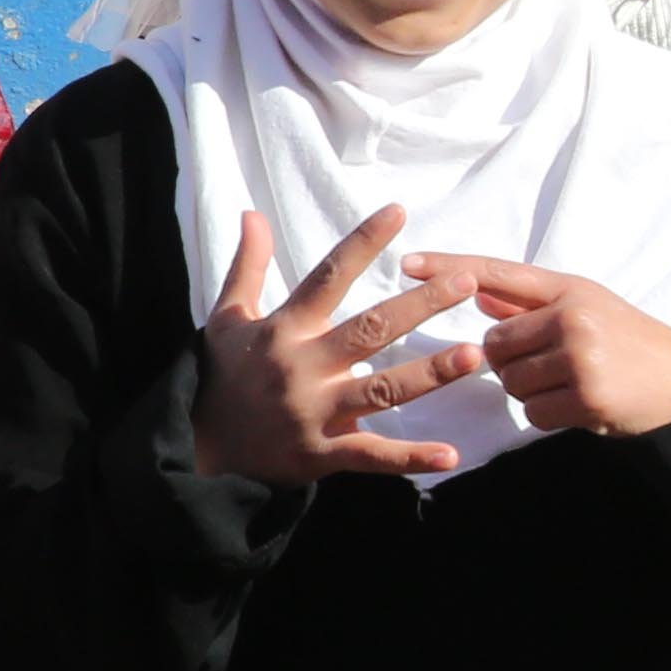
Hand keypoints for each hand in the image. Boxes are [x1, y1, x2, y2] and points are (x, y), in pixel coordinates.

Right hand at [193, 208, 479, 485]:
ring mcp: (315, 411)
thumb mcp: (227, 317)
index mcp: (285, 329)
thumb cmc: (222, 375)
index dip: (362, 242)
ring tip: (473, 353)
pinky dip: (411, 458)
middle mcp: (303, 366)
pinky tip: (450, 455)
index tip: (399, 211)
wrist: (198, 447)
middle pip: (370, 329)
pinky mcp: (322, 453)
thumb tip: (253, 212)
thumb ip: (248, 265)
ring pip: (381, 390)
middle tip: (467, 280)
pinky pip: (372, 456)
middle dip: (420, 304)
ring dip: (429, 373)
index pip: (329, 276)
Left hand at [401, 253, 670, 441]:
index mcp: (570, 289)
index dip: (451, 268)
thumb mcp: (588, 309)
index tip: (407, 263)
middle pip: (495, 342)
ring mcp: (581, 356)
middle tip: (552, 366)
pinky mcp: (587, 396)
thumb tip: (478, 292)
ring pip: (511, 381)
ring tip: (570, 384)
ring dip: (531, 391)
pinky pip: (532, 412)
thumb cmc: (633, 343)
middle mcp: (573, 316)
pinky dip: (548, 415)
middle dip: (512, 361)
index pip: (498, 272)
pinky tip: (579, 406)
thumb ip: (531, 302)